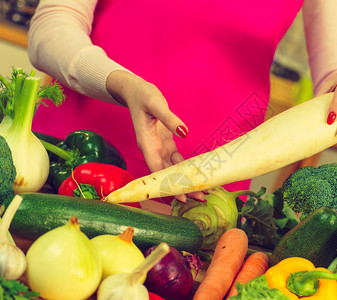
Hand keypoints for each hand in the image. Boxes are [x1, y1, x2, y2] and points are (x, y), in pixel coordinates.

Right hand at [106, 70, 204, 201]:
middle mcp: (152, 149)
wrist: (135, 91)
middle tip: (199, 198)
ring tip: (201, 191)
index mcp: (146, 143)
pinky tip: (196, 175)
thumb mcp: (156, 104)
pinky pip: (175, 160)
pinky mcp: (165, 143)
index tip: (180, 196)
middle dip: (181, 187)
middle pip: (166, 174)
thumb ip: (169, 118)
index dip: (168, 184)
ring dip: (185, 180)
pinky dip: (185, 168)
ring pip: (172, 169)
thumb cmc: (143, 95)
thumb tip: (185, 132)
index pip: (156, 169)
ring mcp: (158, 147)